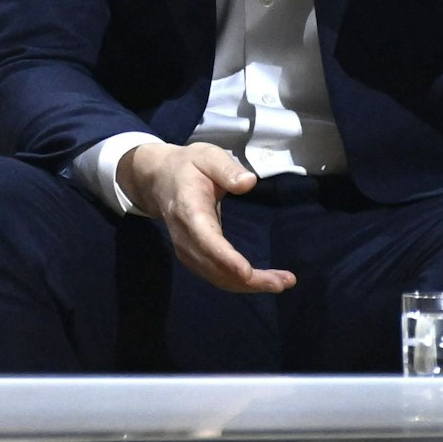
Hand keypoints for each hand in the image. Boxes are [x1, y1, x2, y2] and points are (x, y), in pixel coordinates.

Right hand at [115, 142, 295, 293]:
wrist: (158, 179)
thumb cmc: (188, 166)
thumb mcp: (207, 156)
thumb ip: (227, 169)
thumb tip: (248, 183)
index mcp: (188, 208)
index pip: (205, 237)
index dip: (225, 257)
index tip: (247, 272)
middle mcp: (184, 235)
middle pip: (214, 265)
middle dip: (249, 279)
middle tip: (284, 282)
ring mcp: (186, 249)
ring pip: (216, 276)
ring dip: (249, 285)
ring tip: (281, 282)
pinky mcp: (193, 257)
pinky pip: (216, 276)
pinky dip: (239, 283)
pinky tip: (263, 281)